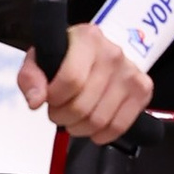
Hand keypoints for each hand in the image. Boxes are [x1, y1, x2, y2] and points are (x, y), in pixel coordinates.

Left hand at [24, 18, 149, 145]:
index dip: (54, 98)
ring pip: (99, 120)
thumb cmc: (68, 57)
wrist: (98, 52)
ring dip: (79, 127)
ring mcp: (130, 72)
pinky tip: (92, 127)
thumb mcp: (40, 59)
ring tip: (74, 117)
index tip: (49, 98)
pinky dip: (101, 135)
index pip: (71, 80)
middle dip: (63, 116)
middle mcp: (113, 53)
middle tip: (59, 111)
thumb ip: (30, 78)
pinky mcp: (143, 89)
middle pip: (82, 105)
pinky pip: (119, 126)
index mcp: (87, 38)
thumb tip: (36, 101)